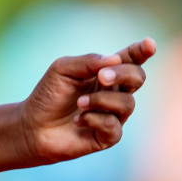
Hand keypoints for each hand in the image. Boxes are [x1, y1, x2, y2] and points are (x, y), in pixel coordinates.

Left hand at [18, 37, 155, 163]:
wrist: (33, 125)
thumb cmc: (48, 94)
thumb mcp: (62, 69)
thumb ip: (88, 61)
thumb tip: (115, 59)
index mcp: (106, 72)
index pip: (130, 59)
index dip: (142, 51)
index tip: (149, 43)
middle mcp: (115, 92)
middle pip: (138, 77)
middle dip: (123, 74)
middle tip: (102, 76)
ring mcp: (114, 115)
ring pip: (127, 103)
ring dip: (101, 100)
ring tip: (79, 103)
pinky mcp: (108, 137)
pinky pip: (114, 126)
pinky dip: (94, 119)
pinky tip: (78, 120)